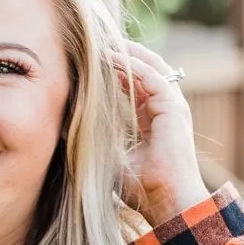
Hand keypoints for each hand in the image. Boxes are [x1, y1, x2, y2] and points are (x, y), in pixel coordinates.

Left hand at [112, 37, 208, 227]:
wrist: (166, 202)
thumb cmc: (142, 189)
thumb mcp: (114, 159)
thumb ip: (100, 142)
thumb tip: (70, 132)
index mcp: (154, 122)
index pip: (137, 87)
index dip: (117, 72)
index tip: (94, 62)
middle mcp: (166, 111)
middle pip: (147, 71)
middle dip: (124, 55)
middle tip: (99, 43)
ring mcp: (173, 108)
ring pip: (151, 68)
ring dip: (127, 53)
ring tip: (103, 42)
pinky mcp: (173, 107)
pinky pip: (152, 76)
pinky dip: (132, 64)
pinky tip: (110, 57)